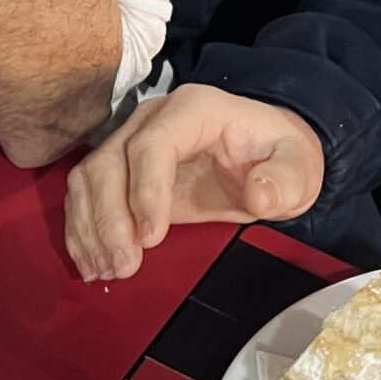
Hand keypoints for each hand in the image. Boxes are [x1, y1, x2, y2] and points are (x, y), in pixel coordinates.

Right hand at [63, 84, 324, 281]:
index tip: (151, 237)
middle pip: (109, 162)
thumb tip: (259, 194)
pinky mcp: (118, 171)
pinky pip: (84, 195)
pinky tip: (92, 262)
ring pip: (88, 179)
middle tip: (123, 265)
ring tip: (106, 270)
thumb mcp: (298, 165)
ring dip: (90, 229)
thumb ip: (285, 179)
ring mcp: (129, 142)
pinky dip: (82, 231)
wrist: (261, 153)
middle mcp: (152, 120)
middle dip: (109, 219)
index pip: (153, 144)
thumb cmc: (275, 154)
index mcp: (195, 110)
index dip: (145, 190)